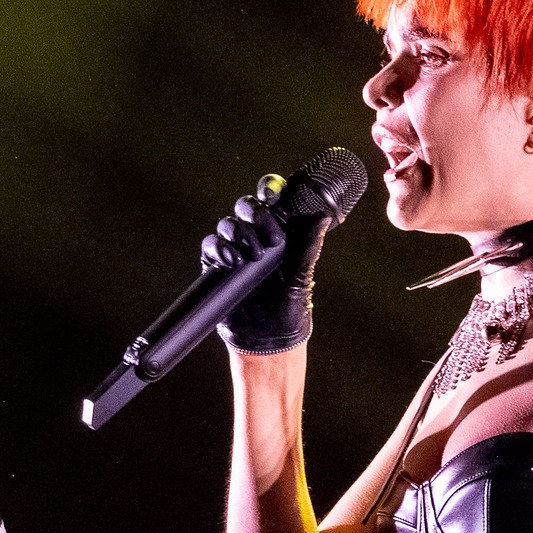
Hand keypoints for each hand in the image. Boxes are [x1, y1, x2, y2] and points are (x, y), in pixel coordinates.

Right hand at [206, 175, 327, 354]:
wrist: (267, 341)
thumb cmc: (288, 309)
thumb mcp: (301, 276)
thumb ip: (308, 247)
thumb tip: (322, 218)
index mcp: (279, 234)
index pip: (271, 202)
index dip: (269, 190)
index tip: (273, 192)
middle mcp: (256, 238)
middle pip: (246, 208)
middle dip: (253, 212)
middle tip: (268, 230)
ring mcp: (235, 251)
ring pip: (228, 225)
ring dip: (238, 231)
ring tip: (252, 254)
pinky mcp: (216, 267)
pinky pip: (211, 246)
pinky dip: (219, 248)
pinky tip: (233, 260)